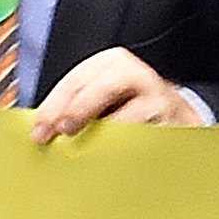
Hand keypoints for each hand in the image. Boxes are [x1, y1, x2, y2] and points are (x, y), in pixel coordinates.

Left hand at [28, 48, 205, 140]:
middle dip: (76, 111)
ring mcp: (154, 94)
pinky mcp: (169, 117)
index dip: (54, 105)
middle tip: (59, 133)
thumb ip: (76, 106)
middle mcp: (133, 73)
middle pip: (99, 88)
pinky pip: (144, 133)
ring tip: (84, 147)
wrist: (178, 117)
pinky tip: (111, 156)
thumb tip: (42, 128)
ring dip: (103, 131)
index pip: (76, 80)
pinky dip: (126, 145)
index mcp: (111, 63)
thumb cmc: (130, 107)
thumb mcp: (103, 97)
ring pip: (125, 112)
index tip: (39, 130)